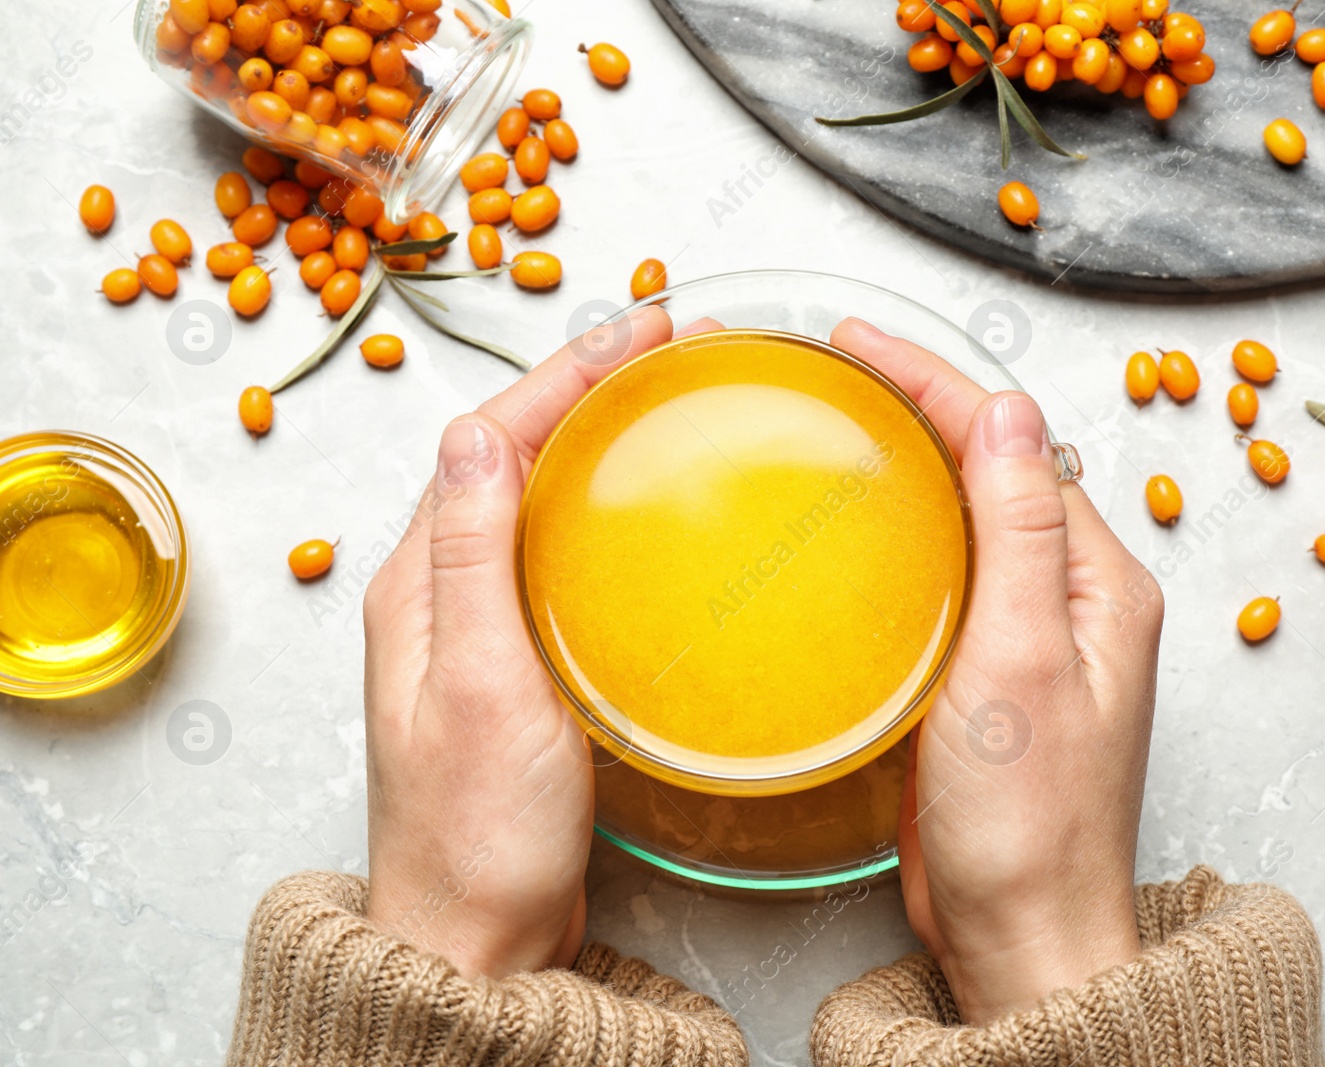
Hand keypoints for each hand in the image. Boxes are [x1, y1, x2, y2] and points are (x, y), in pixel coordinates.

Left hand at [362, 307, 674, 977]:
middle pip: (506, 458)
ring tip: (652, 401)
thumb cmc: (476, 834)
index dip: (564, 376)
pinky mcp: (513, 665)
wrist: (476, 940)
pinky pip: (552, 559)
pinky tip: (638, 519)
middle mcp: (439, 595)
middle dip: (578, 390)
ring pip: (530, 502)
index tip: (636, 331)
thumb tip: (471, 435)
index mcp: (420, 586)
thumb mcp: (477, 686)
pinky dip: (595, 514)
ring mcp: (475, 630)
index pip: (488, 443)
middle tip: (657, 348)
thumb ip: (471, 560)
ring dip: (585, 441)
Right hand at [828, 318, 1162, 1023]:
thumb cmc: (1031, 825)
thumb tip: (1009, 412)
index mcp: (1098, 584)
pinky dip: (901, 541)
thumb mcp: (1024, 661)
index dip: (936, 383)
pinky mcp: (984, 678)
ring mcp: (1027, 639)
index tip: (863, 343)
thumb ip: (1018, 533)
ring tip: (843, 422)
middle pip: (992, 470)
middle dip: (921, 407)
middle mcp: (1071, 601)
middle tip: (840, 366)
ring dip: (911, 467)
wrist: (1020, 936)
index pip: (1013, 446)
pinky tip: (857, 535)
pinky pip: (944, 582)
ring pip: (967, 521)